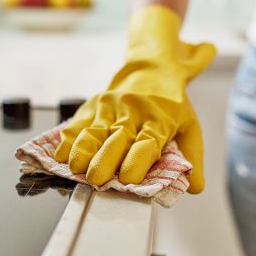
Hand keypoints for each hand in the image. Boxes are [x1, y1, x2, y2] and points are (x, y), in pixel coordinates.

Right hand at [54, 6, 215, 192]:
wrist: (151, 68)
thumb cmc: (170, 103)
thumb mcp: (189, 125)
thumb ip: (191, 156)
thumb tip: (195, 187)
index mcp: (158, 120)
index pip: (147, 142)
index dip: (137, 160)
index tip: (129, 178)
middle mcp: (132, 112)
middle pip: (116, 138)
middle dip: (105, 160)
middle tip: (97, 179)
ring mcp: (110, 107)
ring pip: (93, 131)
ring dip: (82, 150)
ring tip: (76, 169)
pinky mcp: (93, 105)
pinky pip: (77, 124)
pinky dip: (67, 140)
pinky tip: (60, 155)